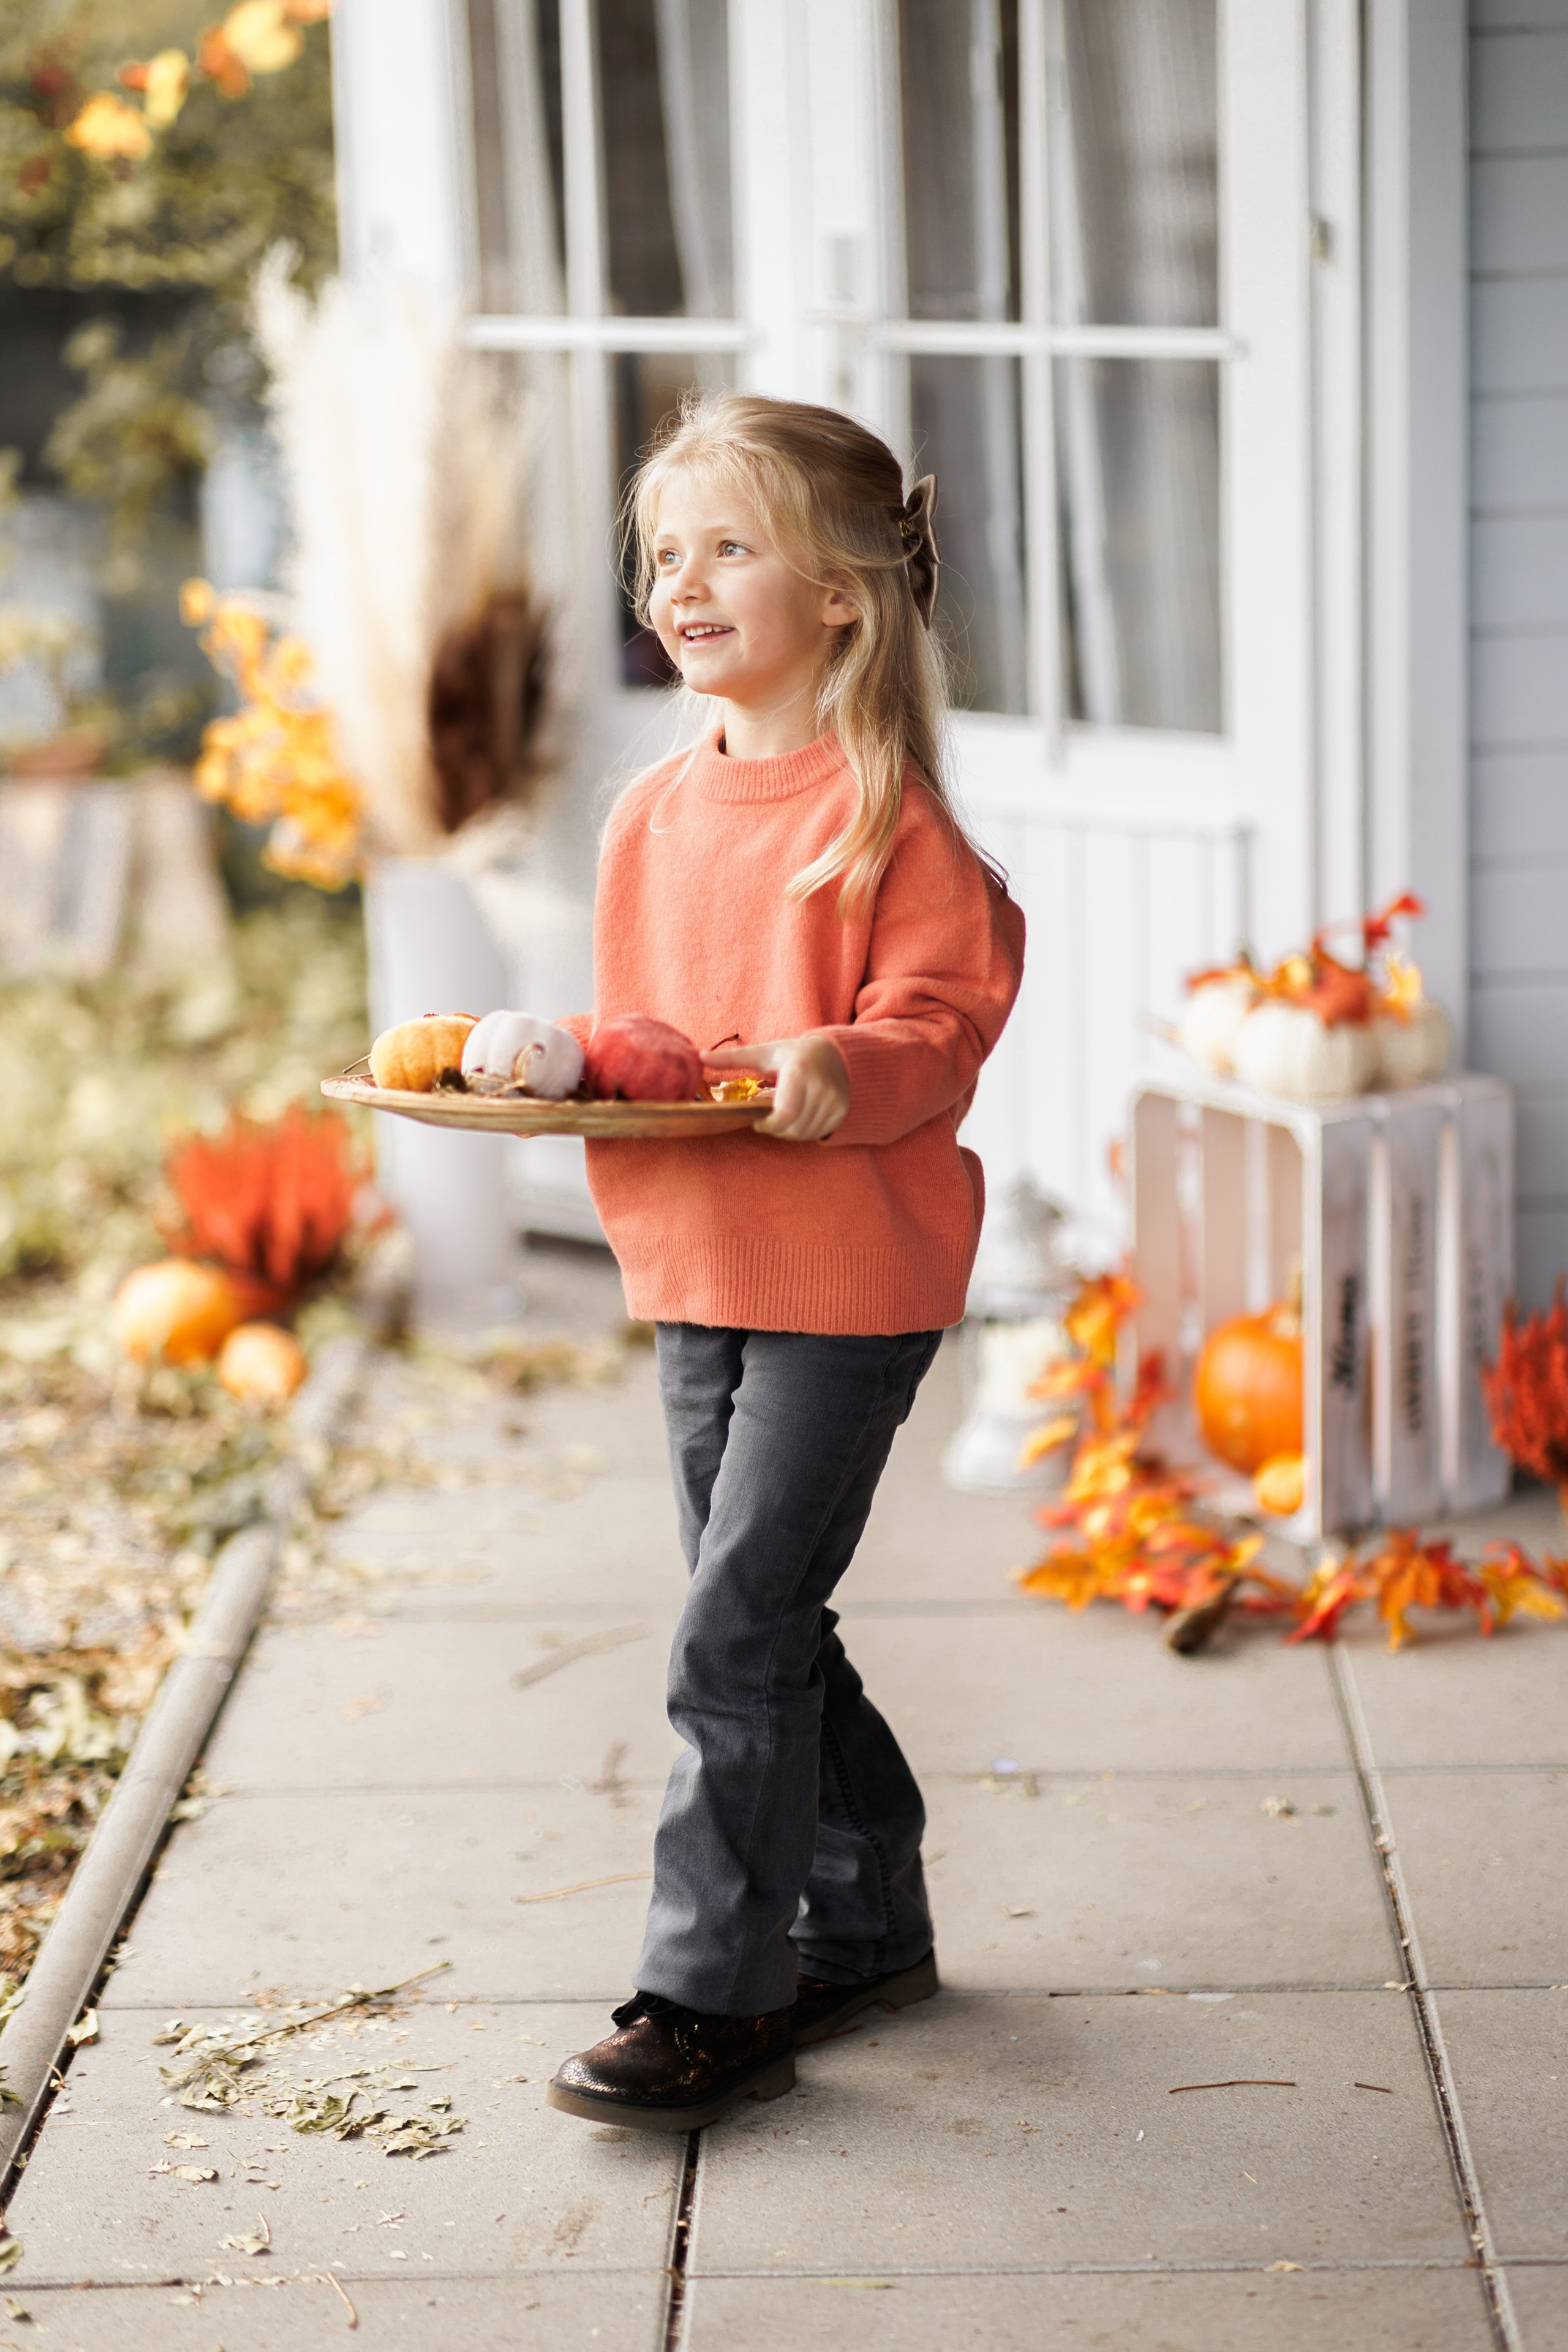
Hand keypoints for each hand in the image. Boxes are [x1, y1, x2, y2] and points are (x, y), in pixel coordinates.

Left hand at [706, 1036, 849, 1141]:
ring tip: (783, 1115)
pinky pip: (816, 1133)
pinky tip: (799, 1116)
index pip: (783, 1114)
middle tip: (769, 1118)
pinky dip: (803, 1131)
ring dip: (788, 1131)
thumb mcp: (763, 1053)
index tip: (757, 1120)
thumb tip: (699, 1056)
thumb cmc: (792, 1054)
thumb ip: (733, 1058)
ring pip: (803, 1133)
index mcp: (798, 1072)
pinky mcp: (840, 1111)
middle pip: (791, 1128)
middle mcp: (821, 1087)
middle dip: (775, 1128)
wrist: (834, 1054)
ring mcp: (834, 1101)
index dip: (767, 1125)